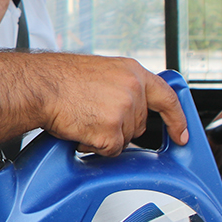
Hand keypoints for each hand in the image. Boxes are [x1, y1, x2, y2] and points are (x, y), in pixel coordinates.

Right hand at [39, 55, 189, 156]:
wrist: (39, 86)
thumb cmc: (58, 79)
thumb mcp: (100, 71)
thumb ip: (121, 86)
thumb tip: (130, 105)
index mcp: (132, 72)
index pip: (167, 97)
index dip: (177, 119)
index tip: (181, 134)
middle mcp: (133, 89)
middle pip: (139, 125)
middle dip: (120, 127)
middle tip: (93, 115)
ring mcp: (124, 110)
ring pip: (125, 139)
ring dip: (105, 136)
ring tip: (83, 118)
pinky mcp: (112, 131)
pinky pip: (110, 150)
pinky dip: (94, 146)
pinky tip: (80, 129)